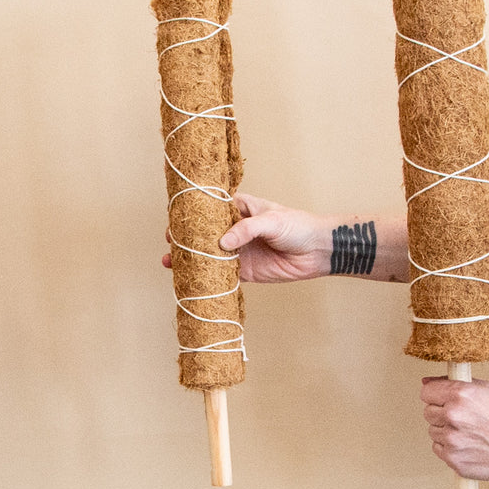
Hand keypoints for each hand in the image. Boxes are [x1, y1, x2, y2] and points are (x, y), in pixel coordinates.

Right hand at [162, 193, 328, 282]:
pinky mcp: (245, 271)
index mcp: (241, 209)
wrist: (318, 251)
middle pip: (205, 234)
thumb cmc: (298, 226)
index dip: (193, 214)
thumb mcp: (271, 220)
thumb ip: (246, 229)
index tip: (176, 220)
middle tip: (169, 244)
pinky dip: (208, 277)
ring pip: (210, 255)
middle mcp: (236, 230)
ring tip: (171, 263)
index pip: (212, 210)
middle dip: (186, 239)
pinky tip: (192, 278)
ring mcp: (239, 251)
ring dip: (192, 259)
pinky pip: (222, 274)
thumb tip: (223, 243)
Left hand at [421, 377, 488, 480]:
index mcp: (460, 395)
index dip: (436, 395)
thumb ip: (455, 383)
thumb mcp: (488, 390)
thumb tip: (426, 382)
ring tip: (471, 433)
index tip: (445, 400)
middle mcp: (452, 416)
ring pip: (433, 431)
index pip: (426, 392)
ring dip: (447, 431)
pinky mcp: (453, 459)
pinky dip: (450, 448)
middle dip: (442, 413)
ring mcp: (452, 440)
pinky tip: (470, 445)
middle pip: (428, 412)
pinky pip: (439, 449)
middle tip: (465, 418)